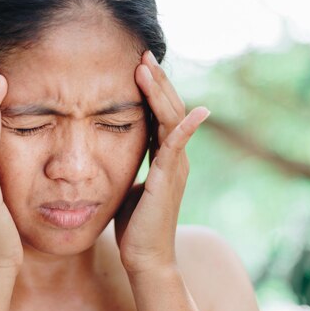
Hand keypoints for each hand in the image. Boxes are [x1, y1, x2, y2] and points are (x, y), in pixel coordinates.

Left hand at [114, 51, 209, 274]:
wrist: (144, 257)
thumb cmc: (134, 224)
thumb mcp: (130, 183)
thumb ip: (131, 162)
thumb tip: (114, 147)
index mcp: (163, 156)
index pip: (158, 113)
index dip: (150, 89)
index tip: (136, 65)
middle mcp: (174, 156)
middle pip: (169, 108)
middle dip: (156, 81)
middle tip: (143, 53)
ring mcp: (176, 166)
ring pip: (172, 119)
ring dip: (161, 92)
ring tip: (146, 66)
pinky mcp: (170, 178)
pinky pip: (178, 146)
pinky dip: (186, 126)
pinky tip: (196, 109)